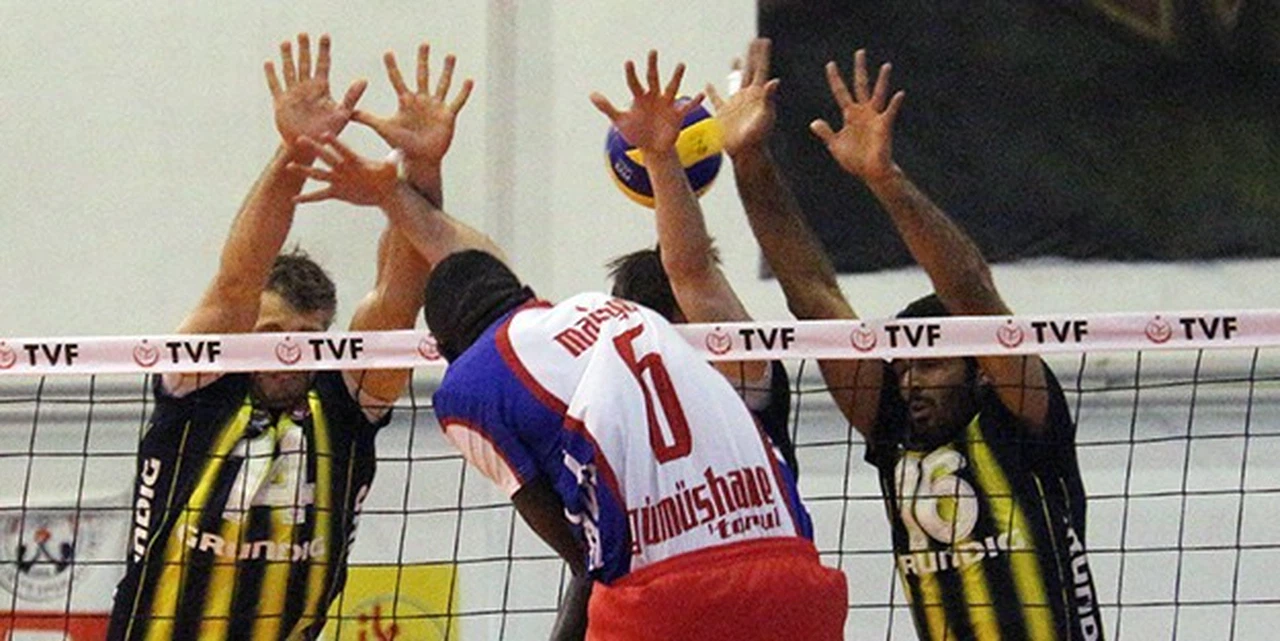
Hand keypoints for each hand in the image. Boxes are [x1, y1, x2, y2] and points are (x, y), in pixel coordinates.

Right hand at [265, 33, 367, 153]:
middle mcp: (307, 88)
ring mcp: (293, 94)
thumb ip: (352, 97)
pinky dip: (272, 75)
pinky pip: (276, 86)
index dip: (324, 51)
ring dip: (287, 57)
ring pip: (289, 70)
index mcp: (322, 89)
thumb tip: (364, 80)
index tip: (325, 36)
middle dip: (304, 49)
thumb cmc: (328, 132)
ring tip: (286, 43)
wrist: (310, 146)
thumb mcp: (342, 114)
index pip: (323, 65)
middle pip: (305, 64)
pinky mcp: (281, 102)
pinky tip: (269, 63)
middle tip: (303, 34)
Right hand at [289, 136, 398, 206]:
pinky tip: (294, 199)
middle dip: (313, 149)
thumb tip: (399, 153)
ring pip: (318, 175)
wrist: (386, 191)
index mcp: (355, 161)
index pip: (344, 150)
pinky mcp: (337, 192)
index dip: (336, 143)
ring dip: (304, 172)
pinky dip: (307, 198)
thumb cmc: (390, 177)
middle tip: (298, 138)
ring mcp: (338, 180)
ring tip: (288, 167)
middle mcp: (343, 168)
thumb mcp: (392, 170)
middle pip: (326, 157)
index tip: (325, 134)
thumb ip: (394, 161)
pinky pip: (319, 196)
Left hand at [352, 43, 473, 165]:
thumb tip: (347, 113)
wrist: (420, 159)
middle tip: (423, 44)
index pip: (397, 80)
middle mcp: (421, 101)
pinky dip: (463, 92)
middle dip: (422, 60)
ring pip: (442, 84)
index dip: (392, 68)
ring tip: (450, 56)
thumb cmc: (402, 145)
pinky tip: (469, 80)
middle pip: (422, 76)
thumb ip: (367, 118)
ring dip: (446, 70)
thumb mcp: (384, 129)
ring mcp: (435, 107)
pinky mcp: (448, 116)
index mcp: (406, 102)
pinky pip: (457, 101)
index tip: (387, 53)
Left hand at [590, 50, 703, 152]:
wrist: (652, 149)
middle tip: (652, 51)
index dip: (631, 73)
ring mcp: (667, 104)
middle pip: (653, 78)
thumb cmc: (636, 132)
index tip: (628, 62)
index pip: (634, 83)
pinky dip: (694, 101)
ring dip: (676, 77)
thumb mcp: (620, 121)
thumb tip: (591, 94)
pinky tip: (701, 94)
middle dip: (652, 65)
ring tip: (680, 64)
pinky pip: (687, 106)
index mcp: (640, 97)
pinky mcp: (677, 115)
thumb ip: (607, 107)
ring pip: (672, 87)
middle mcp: (654, 96)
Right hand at [706, 39, 779, 157]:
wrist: (746, 154)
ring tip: (736, 58)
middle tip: (753, 41)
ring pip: (735, 81)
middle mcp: (747, 96)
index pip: (760, 69)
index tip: (763, 40)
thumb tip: (775, 81)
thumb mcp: (765, 116)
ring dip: (735, 69)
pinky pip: (716, 100)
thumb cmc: (758, 138)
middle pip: (749, 70)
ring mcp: (736, 104)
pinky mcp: (724, 114)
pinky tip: (707, 85)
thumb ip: (769, 98)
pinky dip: (711, 92)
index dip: (761, 55)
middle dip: (751, 56)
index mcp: (758, 95)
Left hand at [809, 49, 904, 182]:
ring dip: (882, 81)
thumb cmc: (855, 160)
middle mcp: (863, 112)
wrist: (870, 173)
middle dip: (859, 69)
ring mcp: (875, 117)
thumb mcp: (836, 145)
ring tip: (886, 66)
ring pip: (878, 94)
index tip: (830, 64)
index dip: (835, 78)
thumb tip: (814, 122)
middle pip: (860, 85)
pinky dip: (895, 104)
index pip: (841, 91)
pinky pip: (890, 112)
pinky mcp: (884, 126)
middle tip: (859, 51)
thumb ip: (826, 132)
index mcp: (850, 115)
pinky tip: (899, 94)